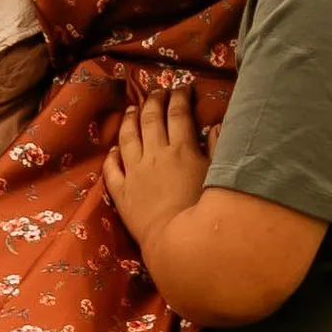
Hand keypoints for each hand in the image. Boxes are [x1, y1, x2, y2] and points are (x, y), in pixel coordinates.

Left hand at [103, 86, 207, 266]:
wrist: (177, 241)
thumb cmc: (204, 211)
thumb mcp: (218, 177)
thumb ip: (218, 150)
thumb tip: (217, 126)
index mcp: (181, 149)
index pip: (178, 114)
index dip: (180, 98)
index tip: (183, 89)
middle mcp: (155, 155)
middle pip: (151, 118)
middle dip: (154, 101)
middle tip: (158, 92)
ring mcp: (134, 172)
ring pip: (128, 137)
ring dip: (130, 119)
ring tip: (132, 109)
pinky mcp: (121, 192)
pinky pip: (112, 168)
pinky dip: (112, 155)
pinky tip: (114, 149)